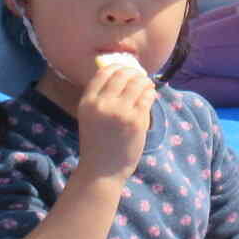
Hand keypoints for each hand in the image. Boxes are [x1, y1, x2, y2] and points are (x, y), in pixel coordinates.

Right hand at [76, 58, 155, 181]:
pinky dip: (150, 92)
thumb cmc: (97, 144)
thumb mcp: (90, 117)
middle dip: (133, 72)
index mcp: (87, 102)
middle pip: (122, 75)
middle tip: (140, 75)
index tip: (125, 68)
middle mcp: (102, 104)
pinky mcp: (136, 120)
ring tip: (147, 84)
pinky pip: (147, 97)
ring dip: (144, 81)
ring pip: (137, 84)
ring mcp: (120, 112)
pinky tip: (151, 93)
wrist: (102, 171)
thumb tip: (121, 75)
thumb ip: (100, 98)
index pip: (103, 73)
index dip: (117, 67)